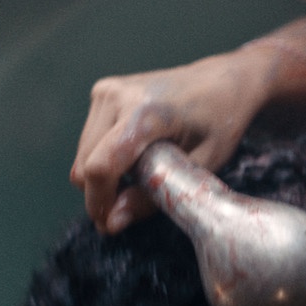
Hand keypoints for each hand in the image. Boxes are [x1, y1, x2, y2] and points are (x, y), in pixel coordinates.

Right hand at [70, 4, 305, 234]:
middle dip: (99, 196)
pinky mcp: (103, 92)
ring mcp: (106, 91)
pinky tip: (135, 162)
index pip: (101, 166)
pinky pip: (88, 141)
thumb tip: (113, 221)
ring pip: (82, 155)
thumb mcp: (200, 166)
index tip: (111, 224)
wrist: (224, 81)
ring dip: (100, 179)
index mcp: (146, 112)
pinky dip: (103, 160)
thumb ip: (155, 195)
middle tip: (124, 214)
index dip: (100, 202)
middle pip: (84, 164)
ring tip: (137, 185)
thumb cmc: (220, 122)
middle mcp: (117, 96)